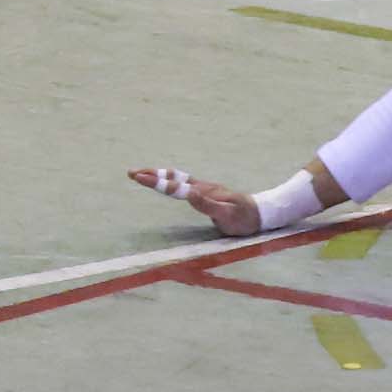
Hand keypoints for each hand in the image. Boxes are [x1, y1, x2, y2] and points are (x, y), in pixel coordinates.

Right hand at [131, 166, 264, 238]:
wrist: (259, 213)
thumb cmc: (243, 218)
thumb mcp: (227, 214)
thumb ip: (208, 204)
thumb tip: (189, 193)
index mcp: (203, 191)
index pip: (174, 186)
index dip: (155, 182)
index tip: (138, 177)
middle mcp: (201, 187)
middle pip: (172, 178)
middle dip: (151, 175)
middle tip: (131, 173)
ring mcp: (203, 189)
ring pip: (176, 179)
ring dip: (158, 176)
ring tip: (141, 174)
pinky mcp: (205, 194)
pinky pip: (182, 184)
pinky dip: (169, 181)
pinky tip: (165, 181)